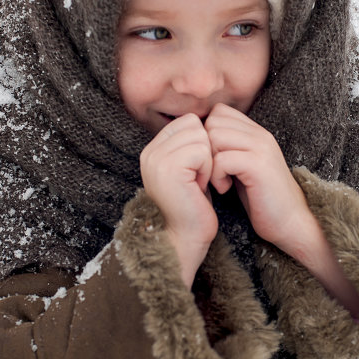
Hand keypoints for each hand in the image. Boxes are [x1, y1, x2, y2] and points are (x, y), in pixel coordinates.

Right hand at [140, 114, 217, 286]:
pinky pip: (201, 151)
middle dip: (205, 150)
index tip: (197, 170)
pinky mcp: (169, 168)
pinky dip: (207, 169)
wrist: (184, 238)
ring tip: (198, 182)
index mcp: (153, 150)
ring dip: (207, 160)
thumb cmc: (192, 206)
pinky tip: (199, 187)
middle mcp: (150, 151)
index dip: (201, 143)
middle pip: (194, 125)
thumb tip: (208, 120)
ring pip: (200, 136)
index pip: (187, 122)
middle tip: (198, 177)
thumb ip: (189, 145)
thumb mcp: (188, 170)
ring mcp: (157, 159)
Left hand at [205, 104, 358, 315]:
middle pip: (213, 121)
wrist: (292, 223)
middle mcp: (260, 134)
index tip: (211, 160)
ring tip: (220, 180)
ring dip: (210, 161)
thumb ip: (228, 149)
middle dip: (205, 148)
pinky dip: (216, 176)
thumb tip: (199, 140)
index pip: (219, 112)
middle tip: (213, 171)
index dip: (207, 134)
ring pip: (215, 136)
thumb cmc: (263, 199)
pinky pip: (222, 159)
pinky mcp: (258, 165)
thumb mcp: (243, 167)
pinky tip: (225, 189)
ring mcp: (261, 148)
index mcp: (257, 132)